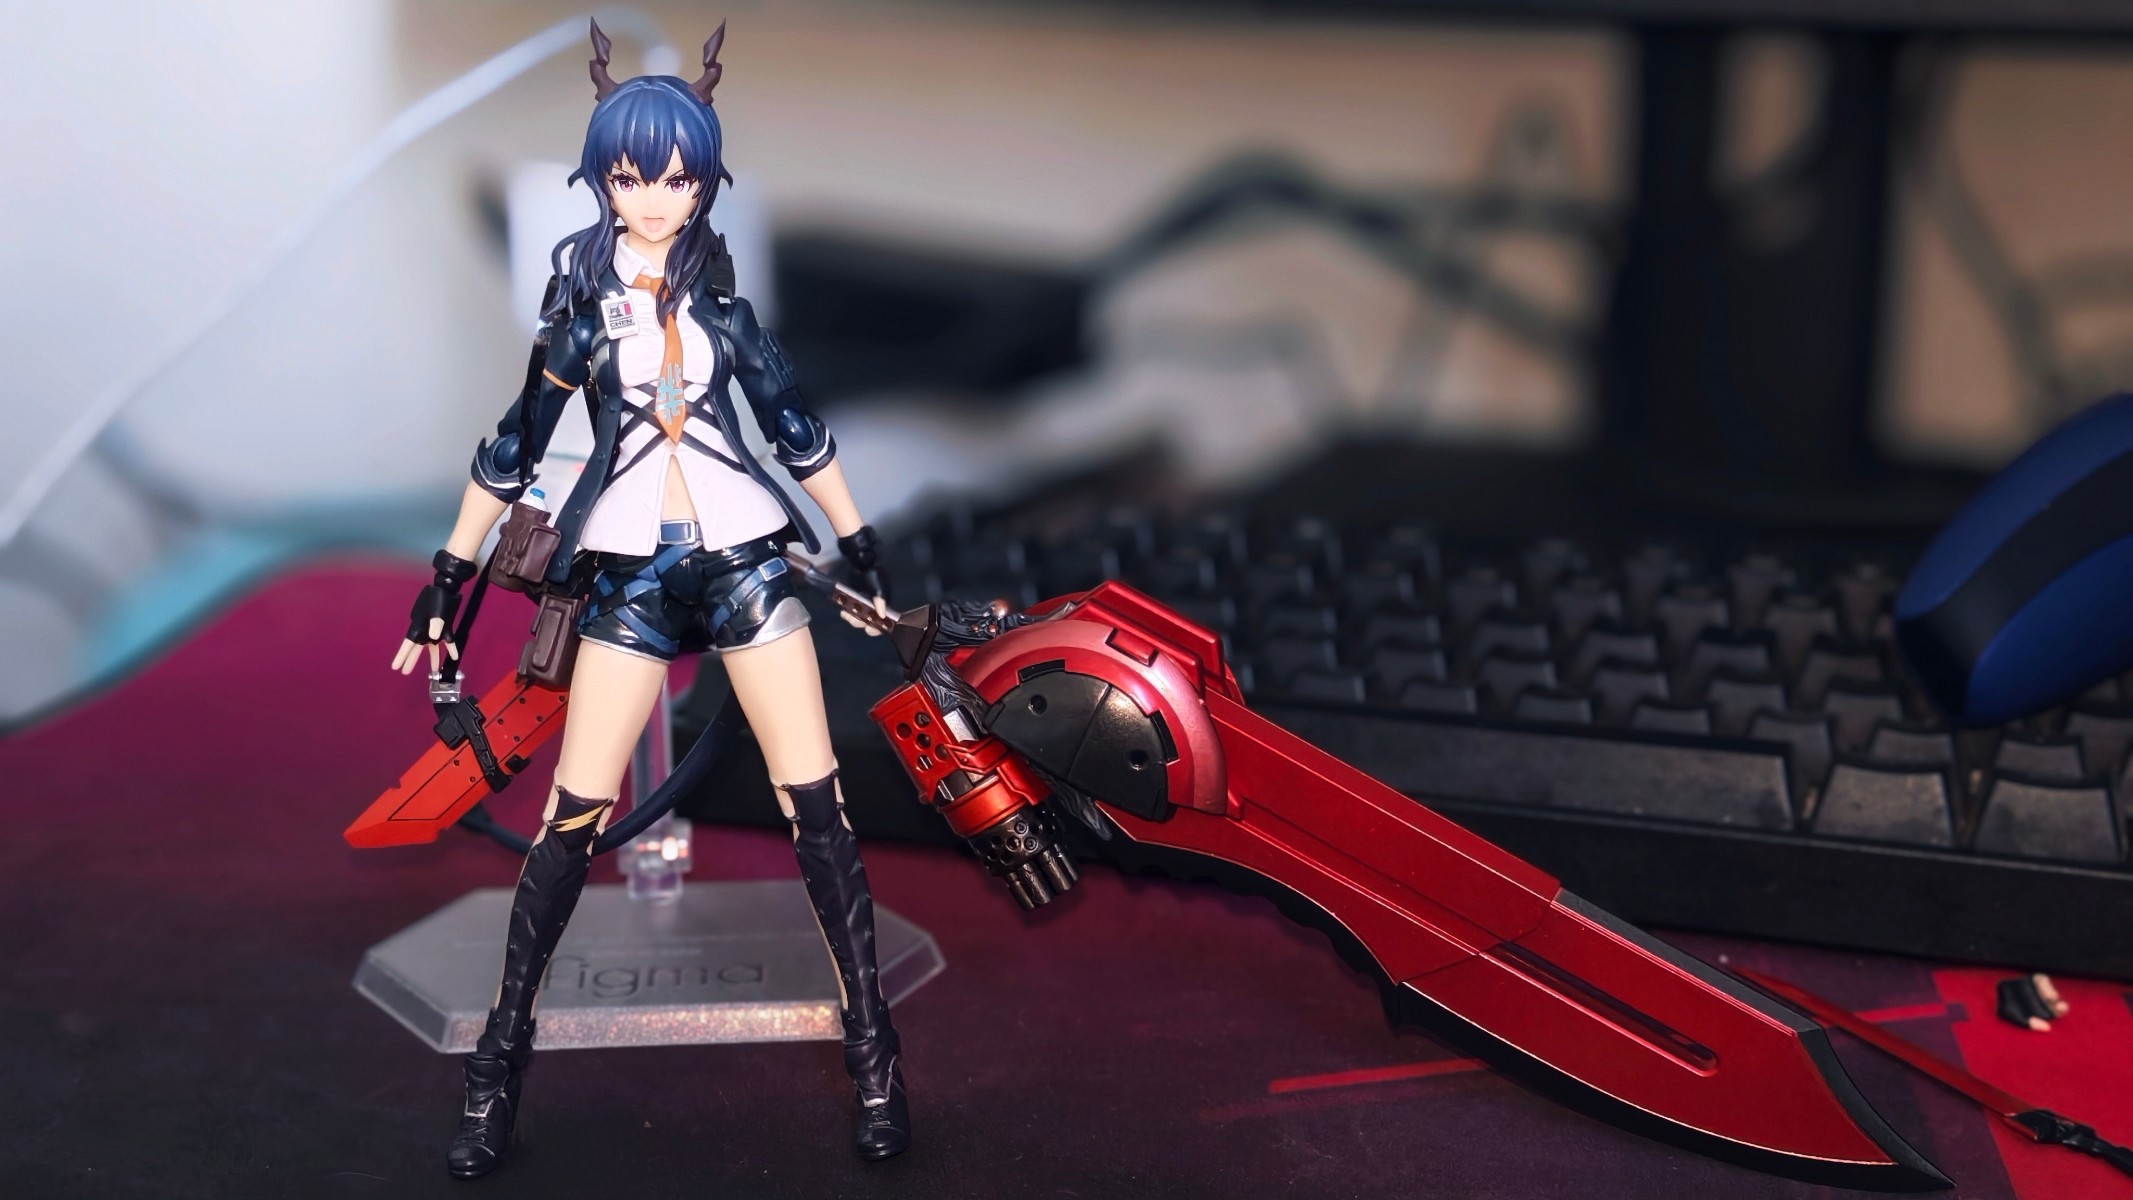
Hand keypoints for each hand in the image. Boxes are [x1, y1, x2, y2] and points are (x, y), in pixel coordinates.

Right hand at [390, 551, 476, 675]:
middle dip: (411, 660)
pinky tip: (454, 657)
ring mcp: (434, 630)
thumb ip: (436, 625)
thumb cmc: (438, 598)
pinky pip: (448, 641)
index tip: (395, 667)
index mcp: (418, 627)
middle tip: (404, 672)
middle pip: (416, 648)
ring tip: (434, 671)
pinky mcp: (445, 627)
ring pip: (432, 648)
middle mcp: (424, 630)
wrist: (447, 588)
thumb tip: (434, 637)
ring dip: (433, 659)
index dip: (402, 656)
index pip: (408, 645)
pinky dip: (451, 648)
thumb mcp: (437, 612)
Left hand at [836, 525, 890, 635]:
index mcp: (882, 607)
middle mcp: (873, 608)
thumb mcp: (878, 589)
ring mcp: (863, 605)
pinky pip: (850, 611)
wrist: (861, 563)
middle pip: (867, 623)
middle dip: (859, 623)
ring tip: (844, 614)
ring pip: (857, 618)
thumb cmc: (873, 576)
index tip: (868, 629)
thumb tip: (882, 615)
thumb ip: (880, 601)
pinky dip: (847, 612)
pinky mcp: (853, 600)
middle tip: (852, 618)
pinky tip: (842, 610)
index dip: (876, 629)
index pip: (881, 623)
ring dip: (851, 619)